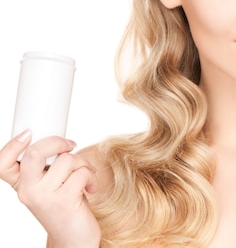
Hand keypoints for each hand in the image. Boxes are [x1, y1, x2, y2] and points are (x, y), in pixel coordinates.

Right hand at [0, 129, 100, 247]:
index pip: (2, 164)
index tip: (28, 133)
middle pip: (34, 153)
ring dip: (83, 163)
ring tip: (85, 175)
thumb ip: (46, 167)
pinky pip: (81, 172)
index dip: (11, 146)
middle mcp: (28, 191)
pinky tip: (90, 187)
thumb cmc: (65, 206)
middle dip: (56, 142)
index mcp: (21, 185)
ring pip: (66, 159)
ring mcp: (44, 197)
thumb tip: (60, 141)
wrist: (74, 238)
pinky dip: (91, 176)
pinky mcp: (64, 201)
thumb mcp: (49, 186)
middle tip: (69, 146)